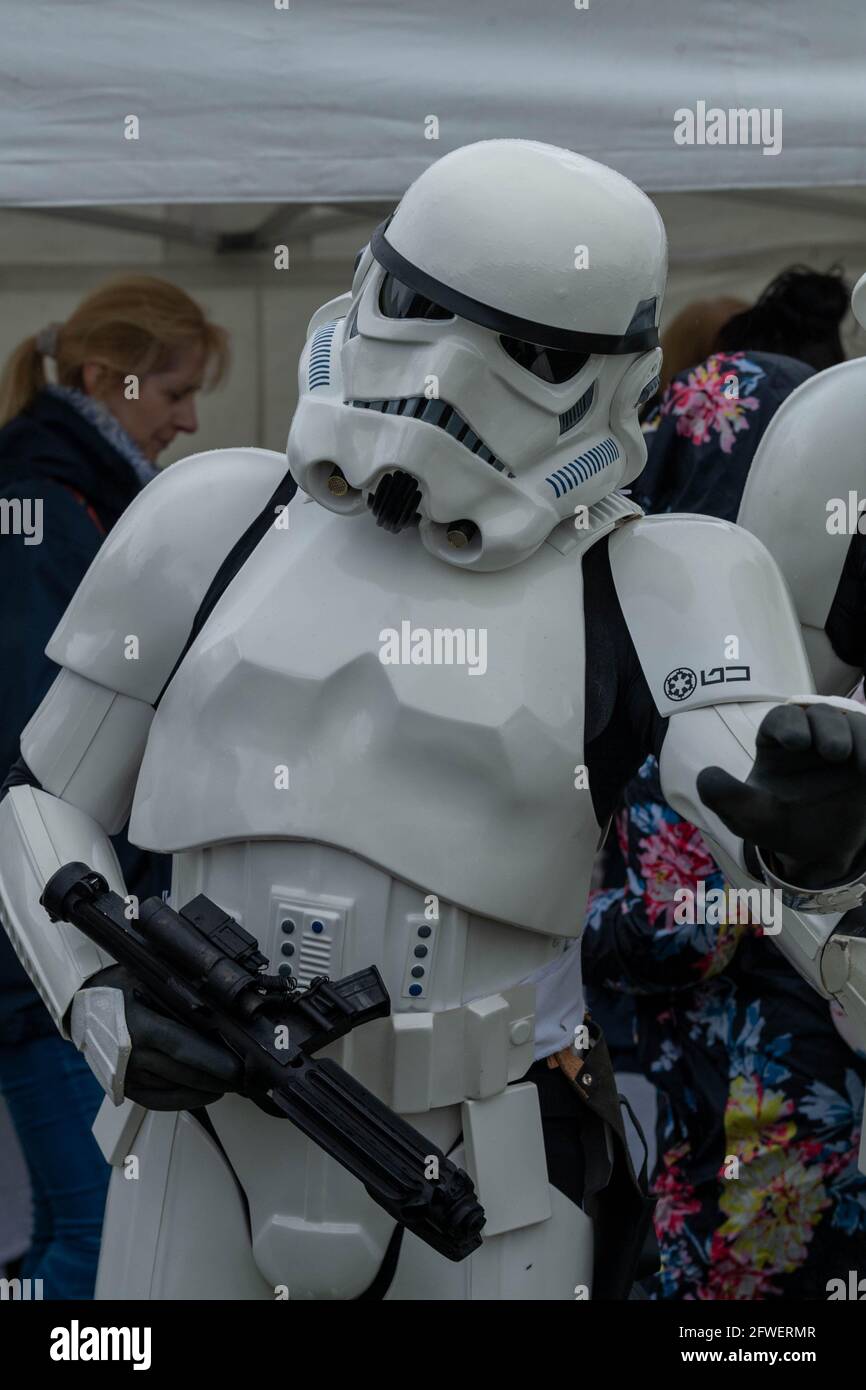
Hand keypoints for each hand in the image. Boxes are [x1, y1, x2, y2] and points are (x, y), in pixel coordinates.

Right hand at [88, 964, 243, 1110]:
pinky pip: (159, 1101)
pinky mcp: (124, 1088)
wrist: (80, 1007)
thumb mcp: (145, 976)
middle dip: (219, 1078)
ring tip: (230, 1084)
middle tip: (244, 1077)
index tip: (237, 1067)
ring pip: (175, 1090)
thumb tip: (217, 991)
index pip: (183, 1047)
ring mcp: (127, 1076)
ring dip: (206, 1090)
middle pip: (184, 1073)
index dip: (213, 1061)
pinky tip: (204, 1094)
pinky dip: (184, 1101)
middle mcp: (132, 1056)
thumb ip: (178, 985)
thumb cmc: (114, 989)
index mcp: (140, 1027)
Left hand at [696, 702, 865, 889]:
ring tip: (862, 767)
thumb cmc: (777, 824)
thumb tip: (706, 776)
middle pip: (820, 716)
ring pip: (853, 726)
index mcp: (778, 742)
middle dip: (827, 728)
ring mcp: (845, 747)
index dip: (788, 725)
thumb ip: (725, 798)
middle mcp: (812, 737)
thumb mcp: (747, 817)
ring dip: (860, 739)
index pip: (781, 720)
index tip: (796, 742)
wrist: (816, 851)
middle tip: (833, 753)